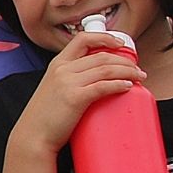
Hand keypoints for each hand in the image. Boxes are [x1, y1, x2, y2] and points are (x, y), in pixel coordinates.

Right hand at [13, 30, 146, 154]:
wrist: (33, 136)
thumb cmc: (45, 117)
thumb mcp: (53, 88)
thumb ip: (70, 80)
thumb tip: (96, 81)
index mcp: (57, 64)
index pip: (83, 38)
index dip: (105, 37)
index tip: (120, 44)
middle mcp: (62, 69)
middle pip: (101, 55)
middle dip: (125, 60)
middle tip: (137, 69)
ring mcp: (68, 82)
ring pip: (106, 69)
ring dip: (128, 71)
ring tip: (139, 77)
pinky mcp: (75, 98)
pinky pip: (103, 86)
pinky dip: (118, 84)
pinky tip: (128, 87)